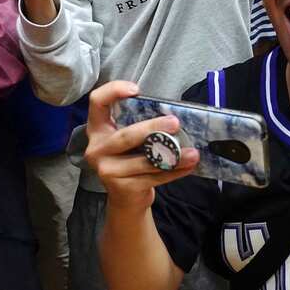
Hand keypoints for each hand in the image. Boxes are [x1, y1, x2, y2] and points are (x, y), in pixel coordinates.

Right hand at [86, 80, 198, 211]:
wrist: (126, 199)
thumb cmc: (130, 160)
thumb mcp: (128, 140)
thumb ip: (139, 124)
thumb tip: (171, 114)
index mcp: (97, 129)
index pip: (97, 102)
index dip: (113, 91)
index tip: (136, 90)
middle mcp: (97, 149)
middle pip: (126, 135)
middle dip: (153, 128)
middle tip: (175, 123)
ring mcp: (107, 170)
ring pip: (143, 161)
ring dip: (172, 156)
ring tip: (192, 152)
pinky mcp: (121, 188)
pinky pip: (152, 177)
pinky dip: (173, 171)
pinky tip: (187, 166)